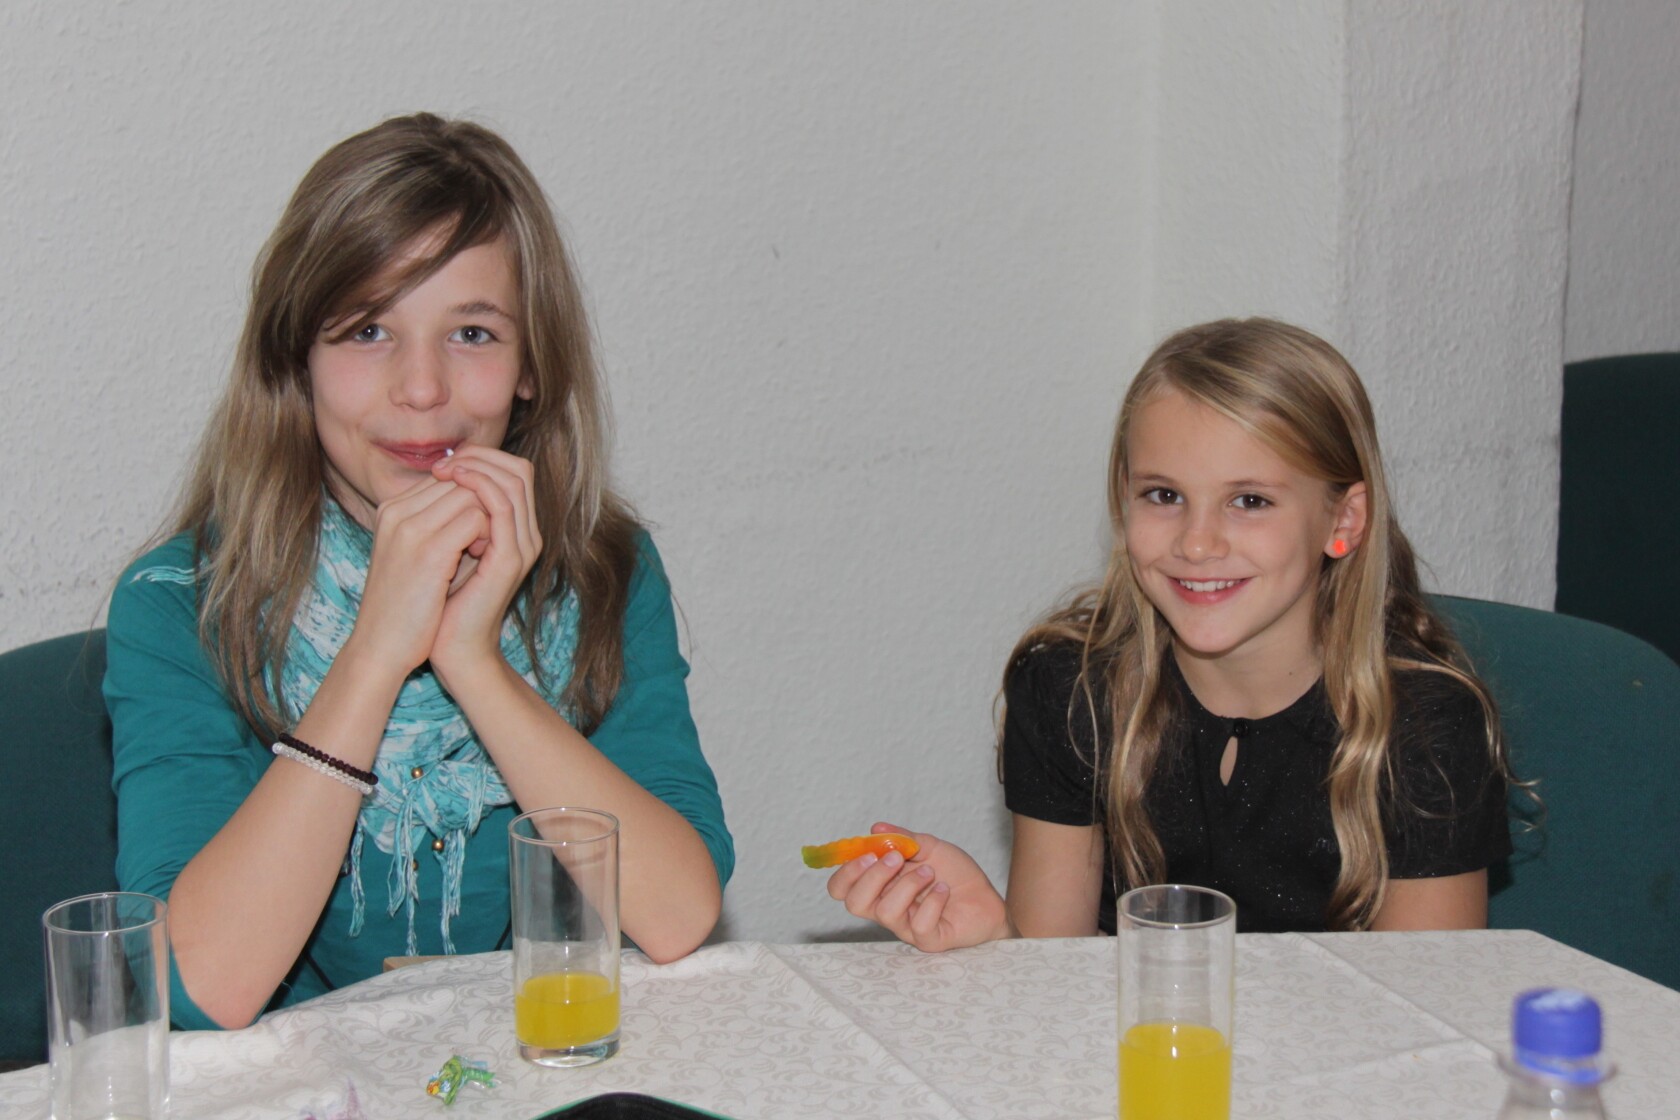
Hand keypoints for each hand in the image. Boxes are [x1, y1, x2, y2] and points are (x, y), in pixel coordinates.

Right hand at [346, 477, 490, 677]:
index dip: (470, 500)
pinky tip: (481, 558)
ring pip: (471, 493)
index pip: (445, 477)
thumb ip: (435, 523)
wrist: (381, 647)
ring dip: (488, 519)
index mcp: (390, 509)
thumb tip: (473, 498)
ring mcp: (410, 528)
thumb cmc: (404, 605)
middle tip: (483, 540)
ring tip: (482, 549)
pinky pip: (476, 518)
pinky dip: (488, 535)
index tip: (473, 532)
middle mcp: (396, 511)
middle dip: (481, 505)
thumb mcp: (413, 554)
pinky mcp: (429, 550)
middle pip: (459, 479)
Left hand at [425, 446, 542, 681]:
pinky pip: (503, 507)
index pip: (511, 471)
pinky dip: (479, 487)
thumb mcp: (446, 547)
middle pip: (519, 469)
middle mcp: (526, 535)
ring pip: (514, 481)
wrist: (450, 647)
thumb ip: (451, 516)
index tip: (441, 465)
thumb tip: (438, 477)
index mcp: (515, 531)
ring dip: (477, 467)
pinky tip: (452, 485)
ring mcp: (522, 546)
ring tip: (445, 471)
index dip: (479, 458)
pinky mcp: (510, 559)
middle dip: (480, 456)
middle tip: (444, 463)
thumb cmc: (442, 602)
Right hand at [825, 822, 1009, 951]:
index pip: (842, 888)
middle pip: (854, 903)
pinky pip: (919, 925)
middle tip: (895, 859)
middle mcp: (887, 908)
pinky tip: (945, 890)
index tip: (867, 853)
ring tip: (930, 873)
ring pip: (886, 912)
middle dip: (872, 876)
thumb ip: (902, 838)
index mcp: (880, 886)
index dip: (845, 872)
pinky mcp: (928, 940)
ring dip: (909, 885)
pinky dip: (933, 901)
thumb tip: (876, 828)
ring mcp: (906, 927)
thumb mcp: (929, 847)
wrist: (987, 898)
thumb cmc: (955, 875)